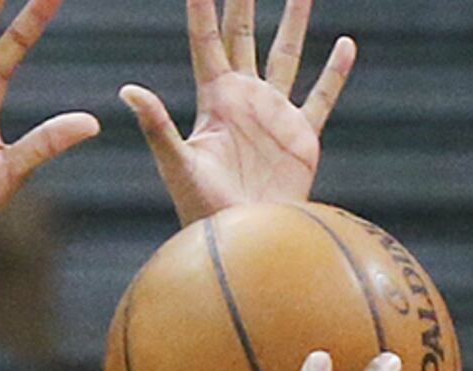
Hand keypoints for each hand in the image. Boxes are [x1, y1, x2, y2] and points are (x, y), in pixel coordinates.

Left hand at [121, 0, 353, 227]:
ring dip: (294, 22)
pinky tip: (345, 44)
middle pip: (244, 36)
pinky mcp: (301, 137)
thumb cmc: (203, 211)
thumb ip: (158, 127)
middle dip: (244, 1)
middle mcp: (244, 99)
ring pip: (287, 56)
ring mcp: (273, 115)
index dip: (202, 8)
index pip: (206, 41)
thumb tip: (127, 89)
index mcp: (214, 99)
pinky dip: (334, 73)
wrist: (243, 243)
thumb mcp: (177, 166)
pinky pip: (321, 98)